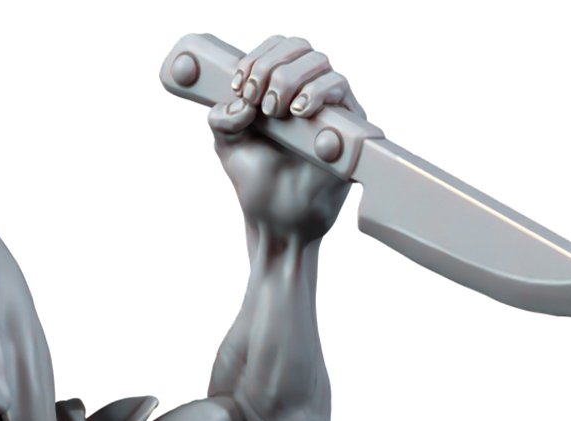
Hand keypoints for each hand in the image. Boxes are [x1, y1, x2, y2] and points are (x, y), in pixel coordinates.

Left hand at [210, 35, 358, 241]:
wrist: (278, 221)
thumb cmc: (257, 183)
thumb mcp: (228, 145)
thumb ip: (221, 117)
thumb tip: (239, 101)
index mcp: (278, 88)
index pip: (276, 48)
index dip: (257, 57)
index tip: (238, 86)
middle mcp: (306, 90)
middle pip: (299, 48)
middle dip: (271, 68)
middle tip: (256, 100)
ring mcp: (329, 105)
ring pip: (320, 63)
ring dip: (291, 79)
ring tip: (275, 111)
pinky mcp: (348, 123)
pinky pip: (339, 87)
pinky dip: (317, 92)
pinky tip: (298, 112)